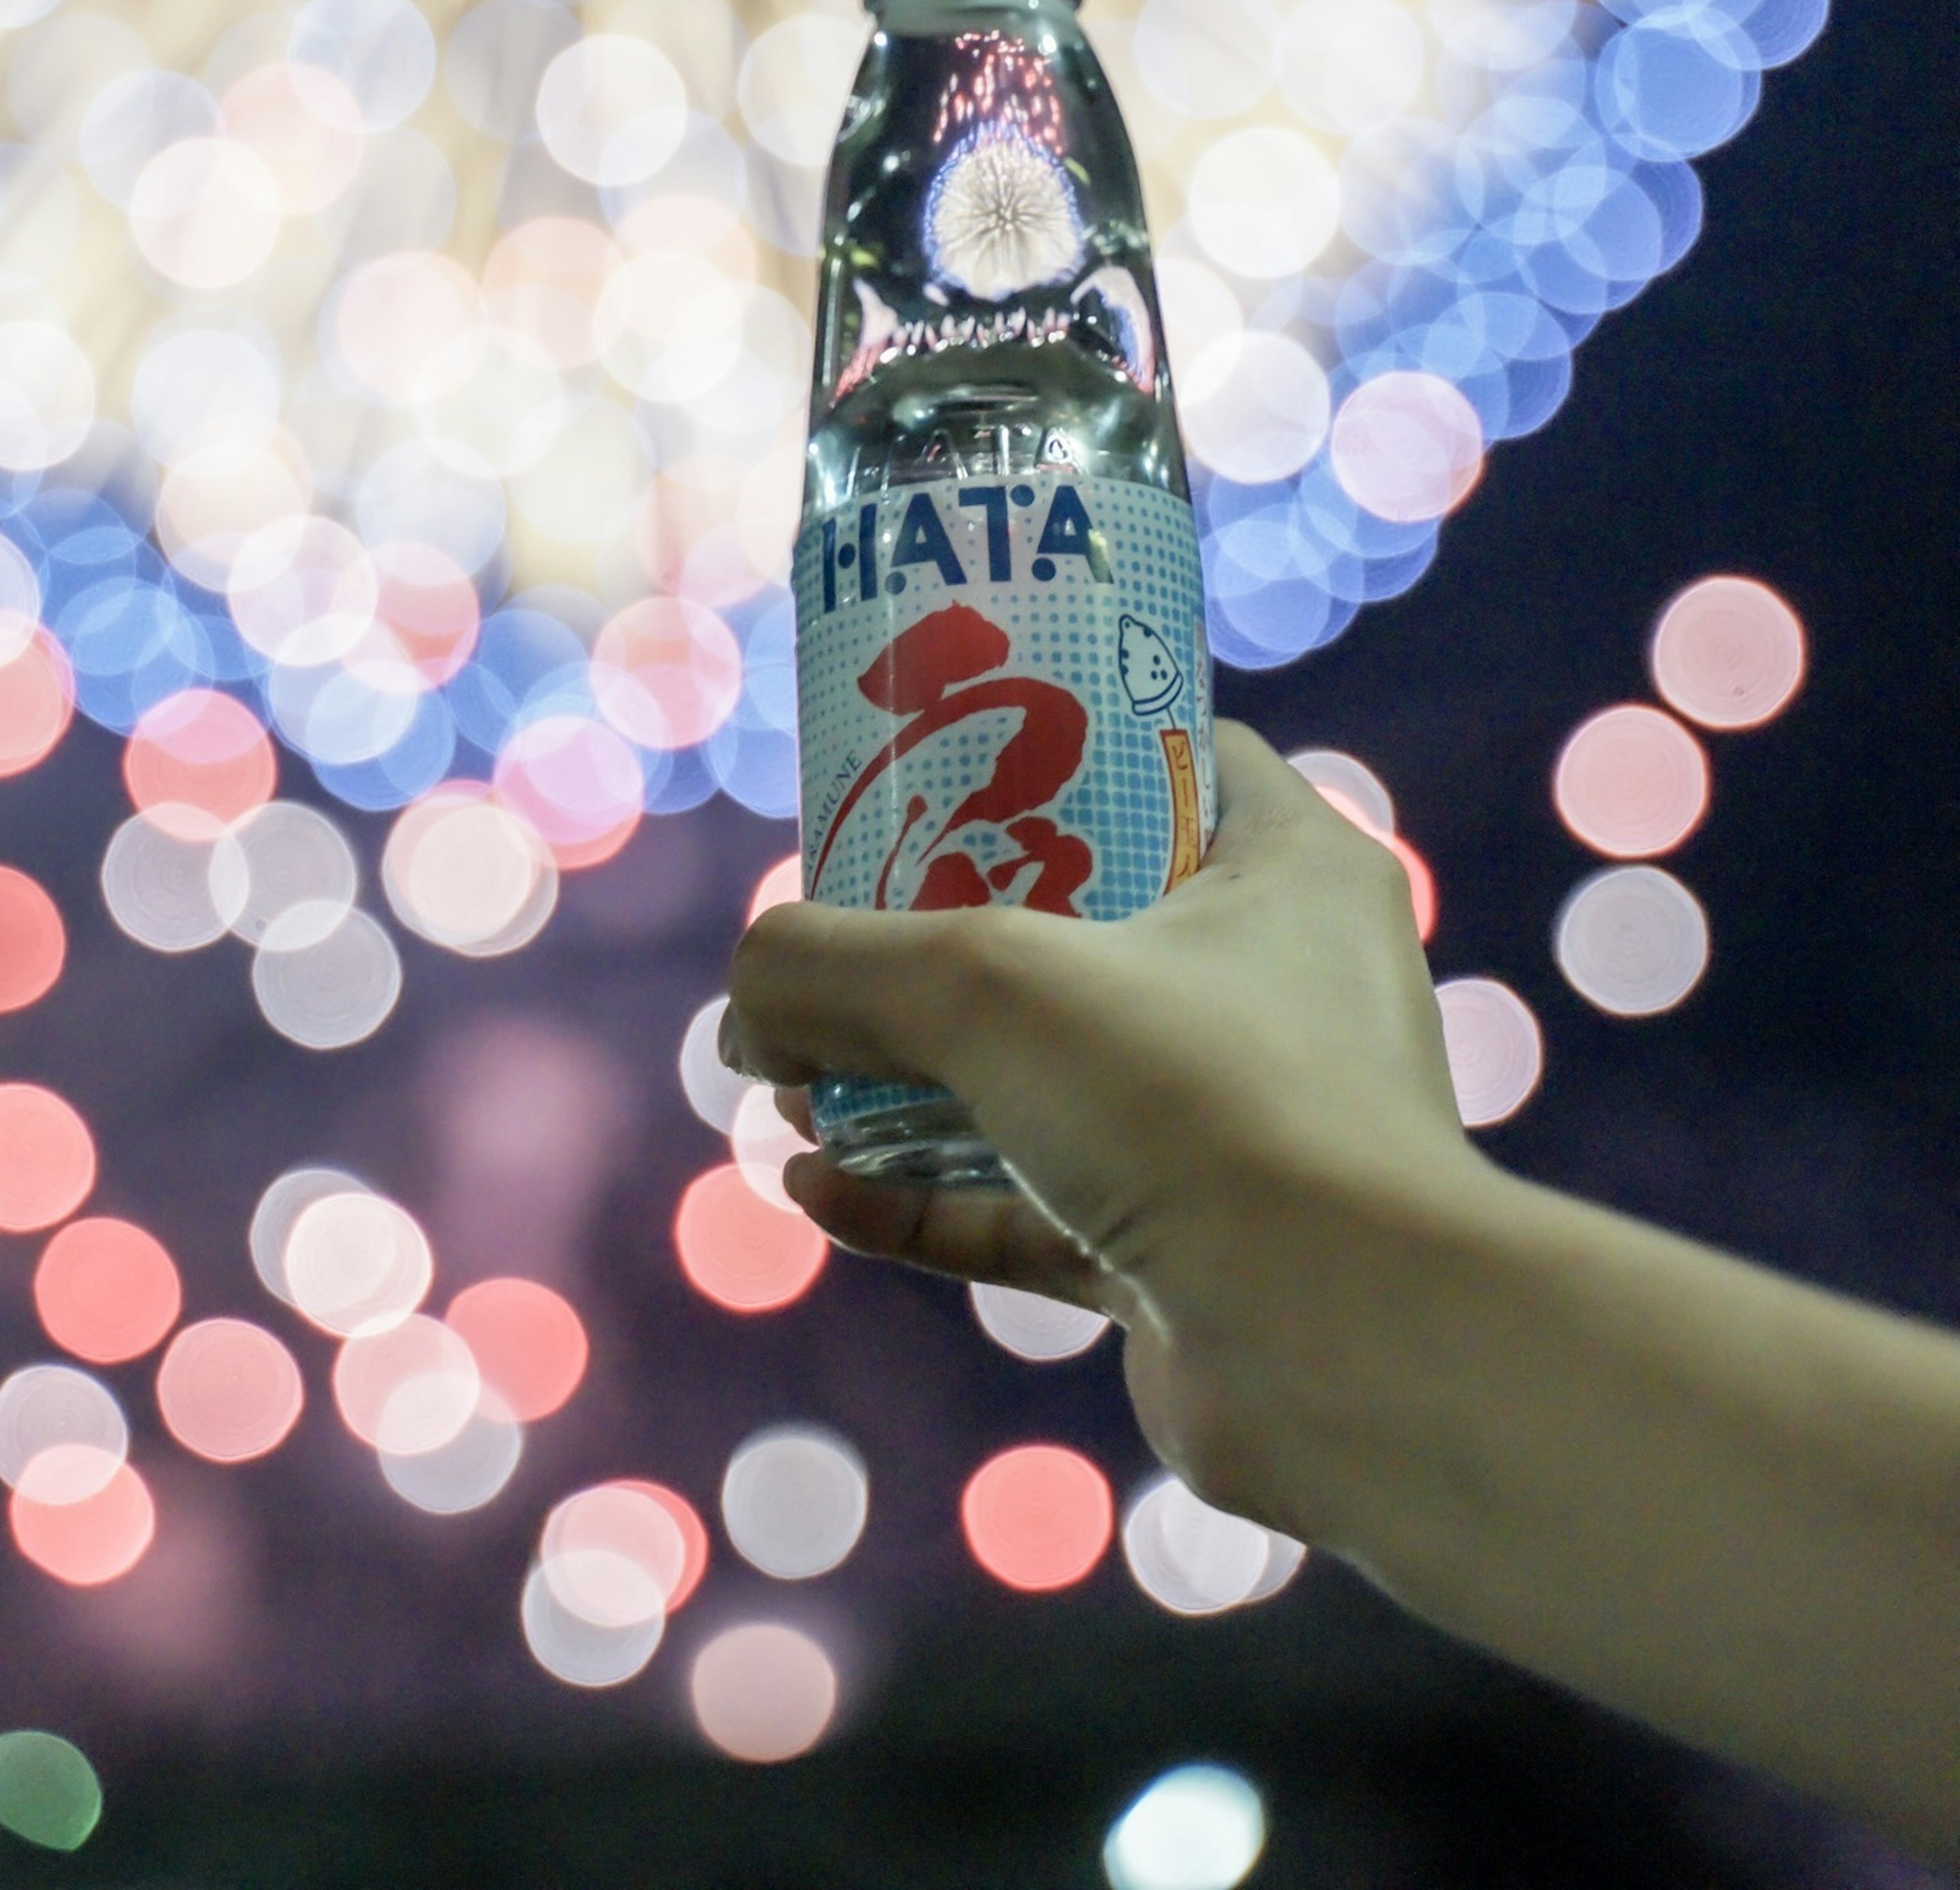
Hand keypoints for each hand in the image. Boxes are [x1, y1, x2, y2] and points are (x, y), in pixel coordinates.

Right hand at [725, 721, 1503, 1547]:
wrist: (1348, 1354)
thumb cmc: (1203, 1106)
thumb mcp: (988, 986)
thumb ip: (838, 966)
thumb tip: (745, 1002)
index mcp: (1291, 872)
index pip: (1174, 754)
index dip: (1057, 739)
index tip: (942, 755)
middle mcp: (1279, 989)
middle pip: (1083, 924)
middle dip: (937, 940)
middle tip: (830, 940)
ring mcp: (1233, 1128)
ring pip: (1047, 1080)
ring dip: (912, 1081)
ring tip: (787, 1079)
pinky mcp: (1189, 1254)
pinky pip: (1033, 1208)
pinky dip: (927, 1198)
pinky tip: (818, 1191)